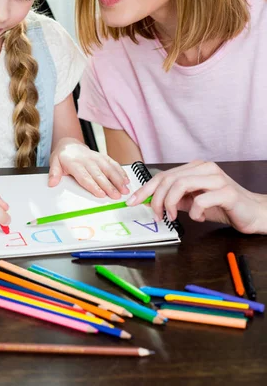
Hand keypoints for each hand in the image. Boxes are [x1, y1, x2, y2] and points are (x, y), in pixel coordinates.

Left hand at [48, 138, 129, 198]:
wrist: (69, 144)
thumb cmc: (63, 156)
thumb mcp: (54, 163)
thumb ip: (54, 173)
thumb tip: (52, 183)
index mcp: (75, 163)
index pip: (85, 177)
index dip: (94, 186)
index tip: (101, 194)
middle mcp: (87, 160)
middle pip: (99, 175)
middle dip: (109, 186)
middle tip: (116, 196)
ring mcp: (96, 157)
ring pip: (109, 169)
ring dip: (118, 179)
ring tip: (125, 189)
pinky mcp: (102, 156)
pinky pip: (113, 163)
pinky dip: (120, 171)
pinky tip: (126, 179)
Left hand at [127, 160, 266, 233]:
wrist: (253, 213)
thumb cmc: (223, 206)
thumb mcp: (193, 202)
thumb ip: (176, 199)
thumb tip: (151, 201)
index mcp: (195, 167)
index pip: (164, 175)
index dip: (146, 189)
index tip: (132, 201)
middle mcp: (205, 168)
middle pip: (169, 179)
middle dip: (156, 199)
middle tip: (156, 216)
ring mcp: (216, 178)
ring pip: (181, 185)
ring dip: (171, 204)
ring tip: (174, 217)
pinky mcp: (227, 192)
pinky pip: (201, 200)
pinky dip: (195, 212)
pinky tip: (199, 218)